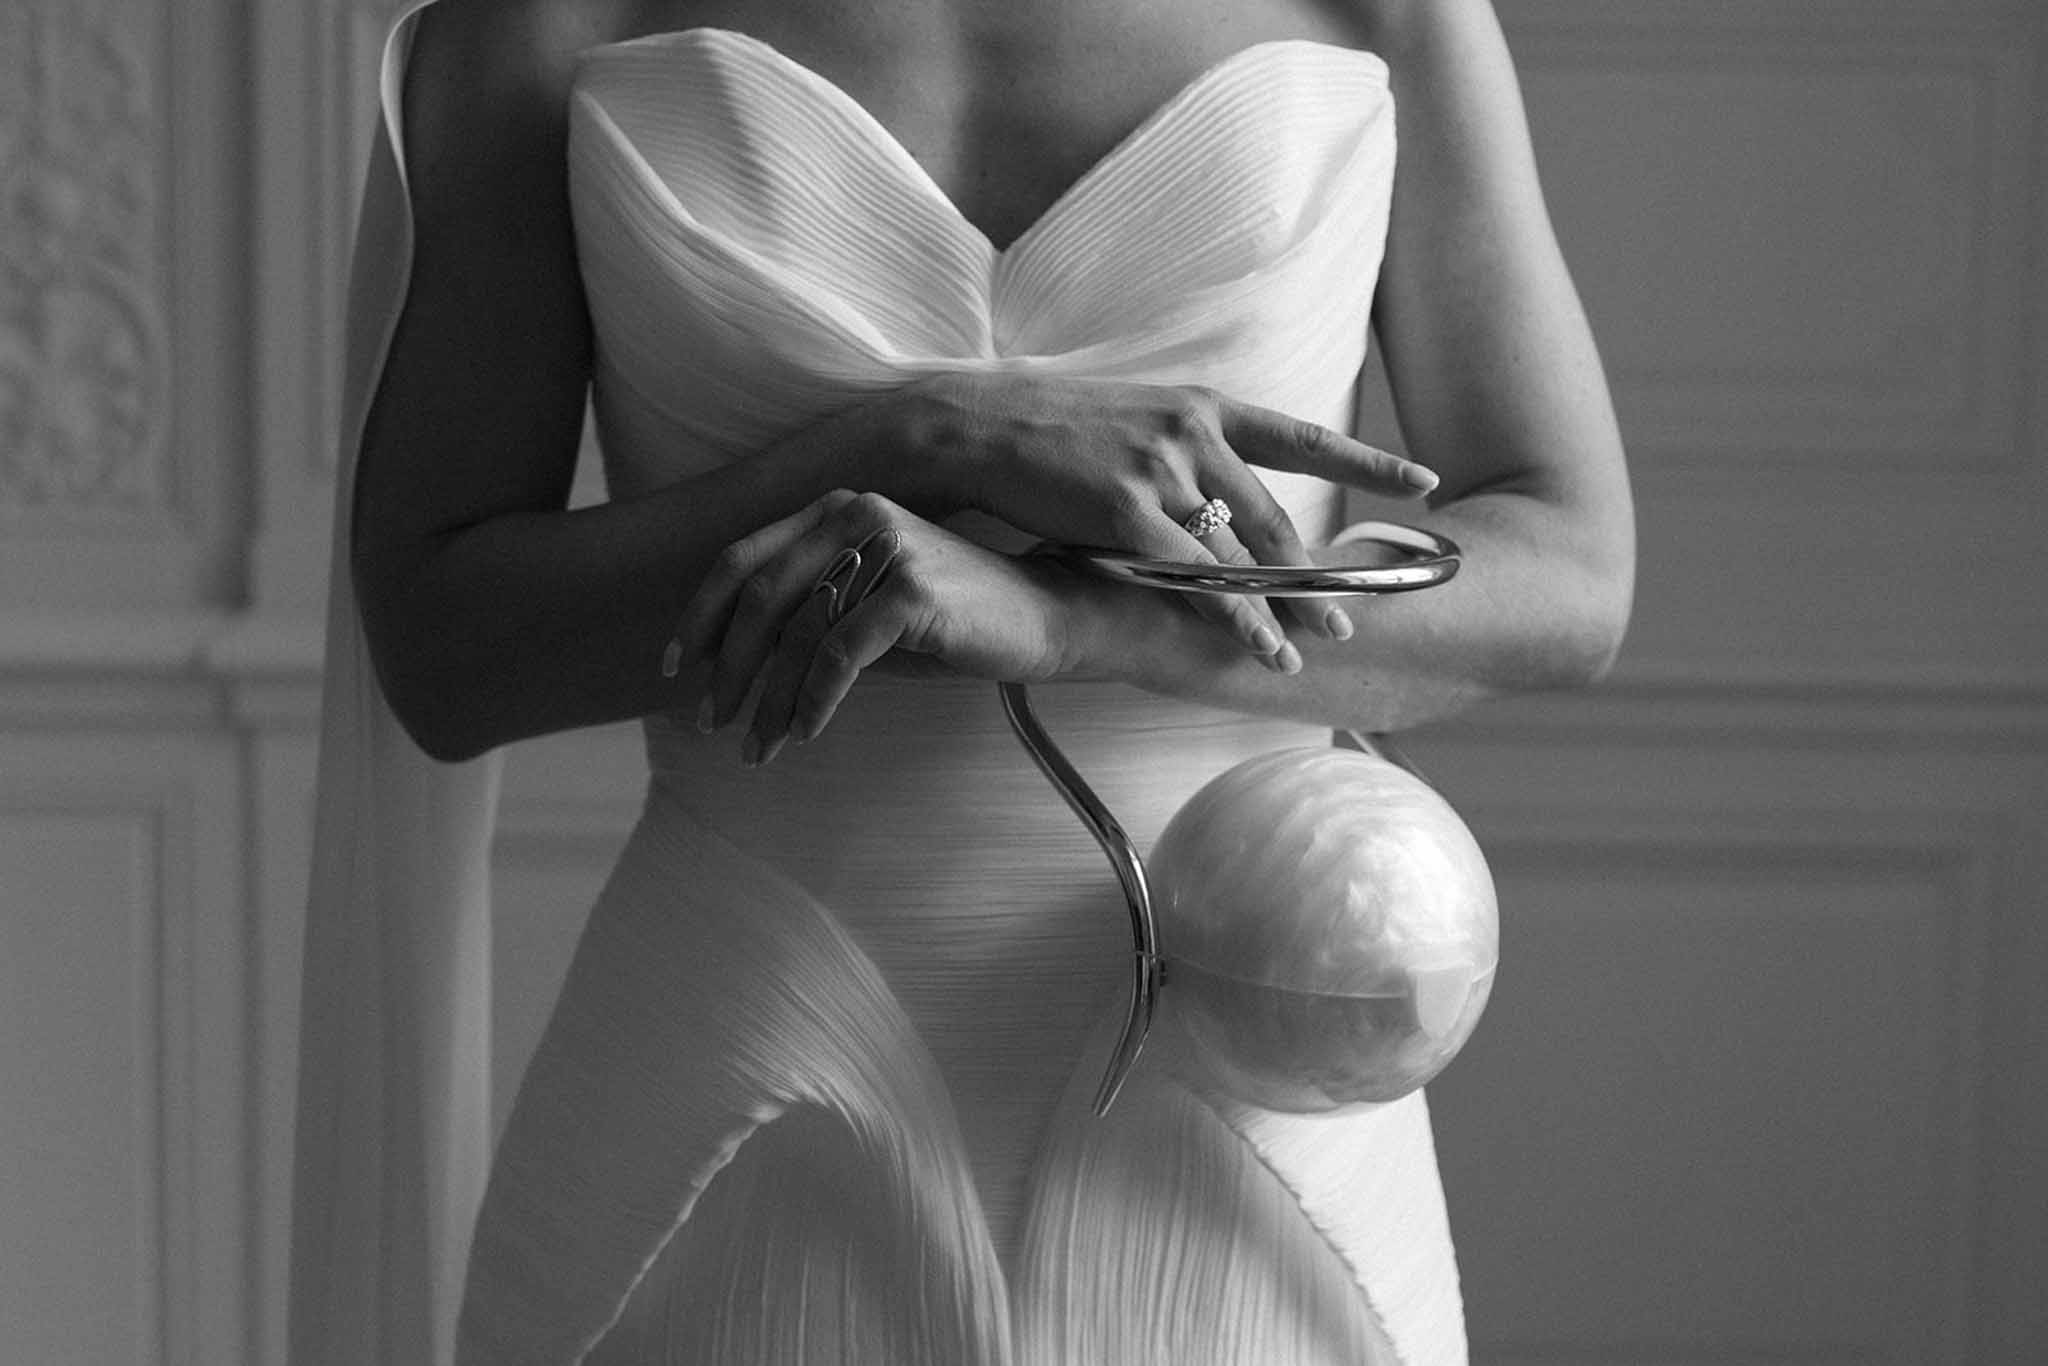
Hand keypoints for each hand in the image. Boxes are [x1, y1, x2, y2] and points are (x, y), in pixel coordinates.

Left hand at [677, 490, 1085, 764]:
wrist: (1044, 619)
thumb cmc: (950, 622)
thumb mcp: (866, 609)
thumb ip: (806, 617)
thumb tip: (730, 665)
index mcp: (835, 509)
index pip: (741, 558)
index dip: (700, 616)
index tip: (678, 668)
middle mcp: (855, 513)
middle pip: (759, 597)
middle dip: (728, 668)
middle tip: (712, 721)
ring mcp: (886, 546)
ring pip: (797, 633)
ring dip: (769, 699)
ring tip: (758, 745)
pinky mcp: (913, 589)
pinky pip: (840, 654)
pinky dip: (813, 700)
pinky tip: (805, 732)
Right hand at [897, 372, 1436, 650]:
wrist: (973, 422)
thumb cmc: (1044, 428)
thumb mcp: (1128, 417)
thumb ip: (1179, 449)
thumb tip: (1210, 486)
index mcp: (1200, 406)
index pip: (1301, 436)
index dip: (1364, 463)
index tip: (1422, 483)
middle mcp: (1192, 433)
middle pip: (1273, 516)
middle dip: (1316, 573)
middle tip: (1354, 613)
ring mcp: (1160, 470)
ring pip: (1237, 554)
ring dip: (1277, 609)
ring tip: (1307, 650)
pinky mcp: (1123, 509)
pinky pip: (1189, 576)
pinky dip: (1228, 617)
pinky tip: (1252, 647)